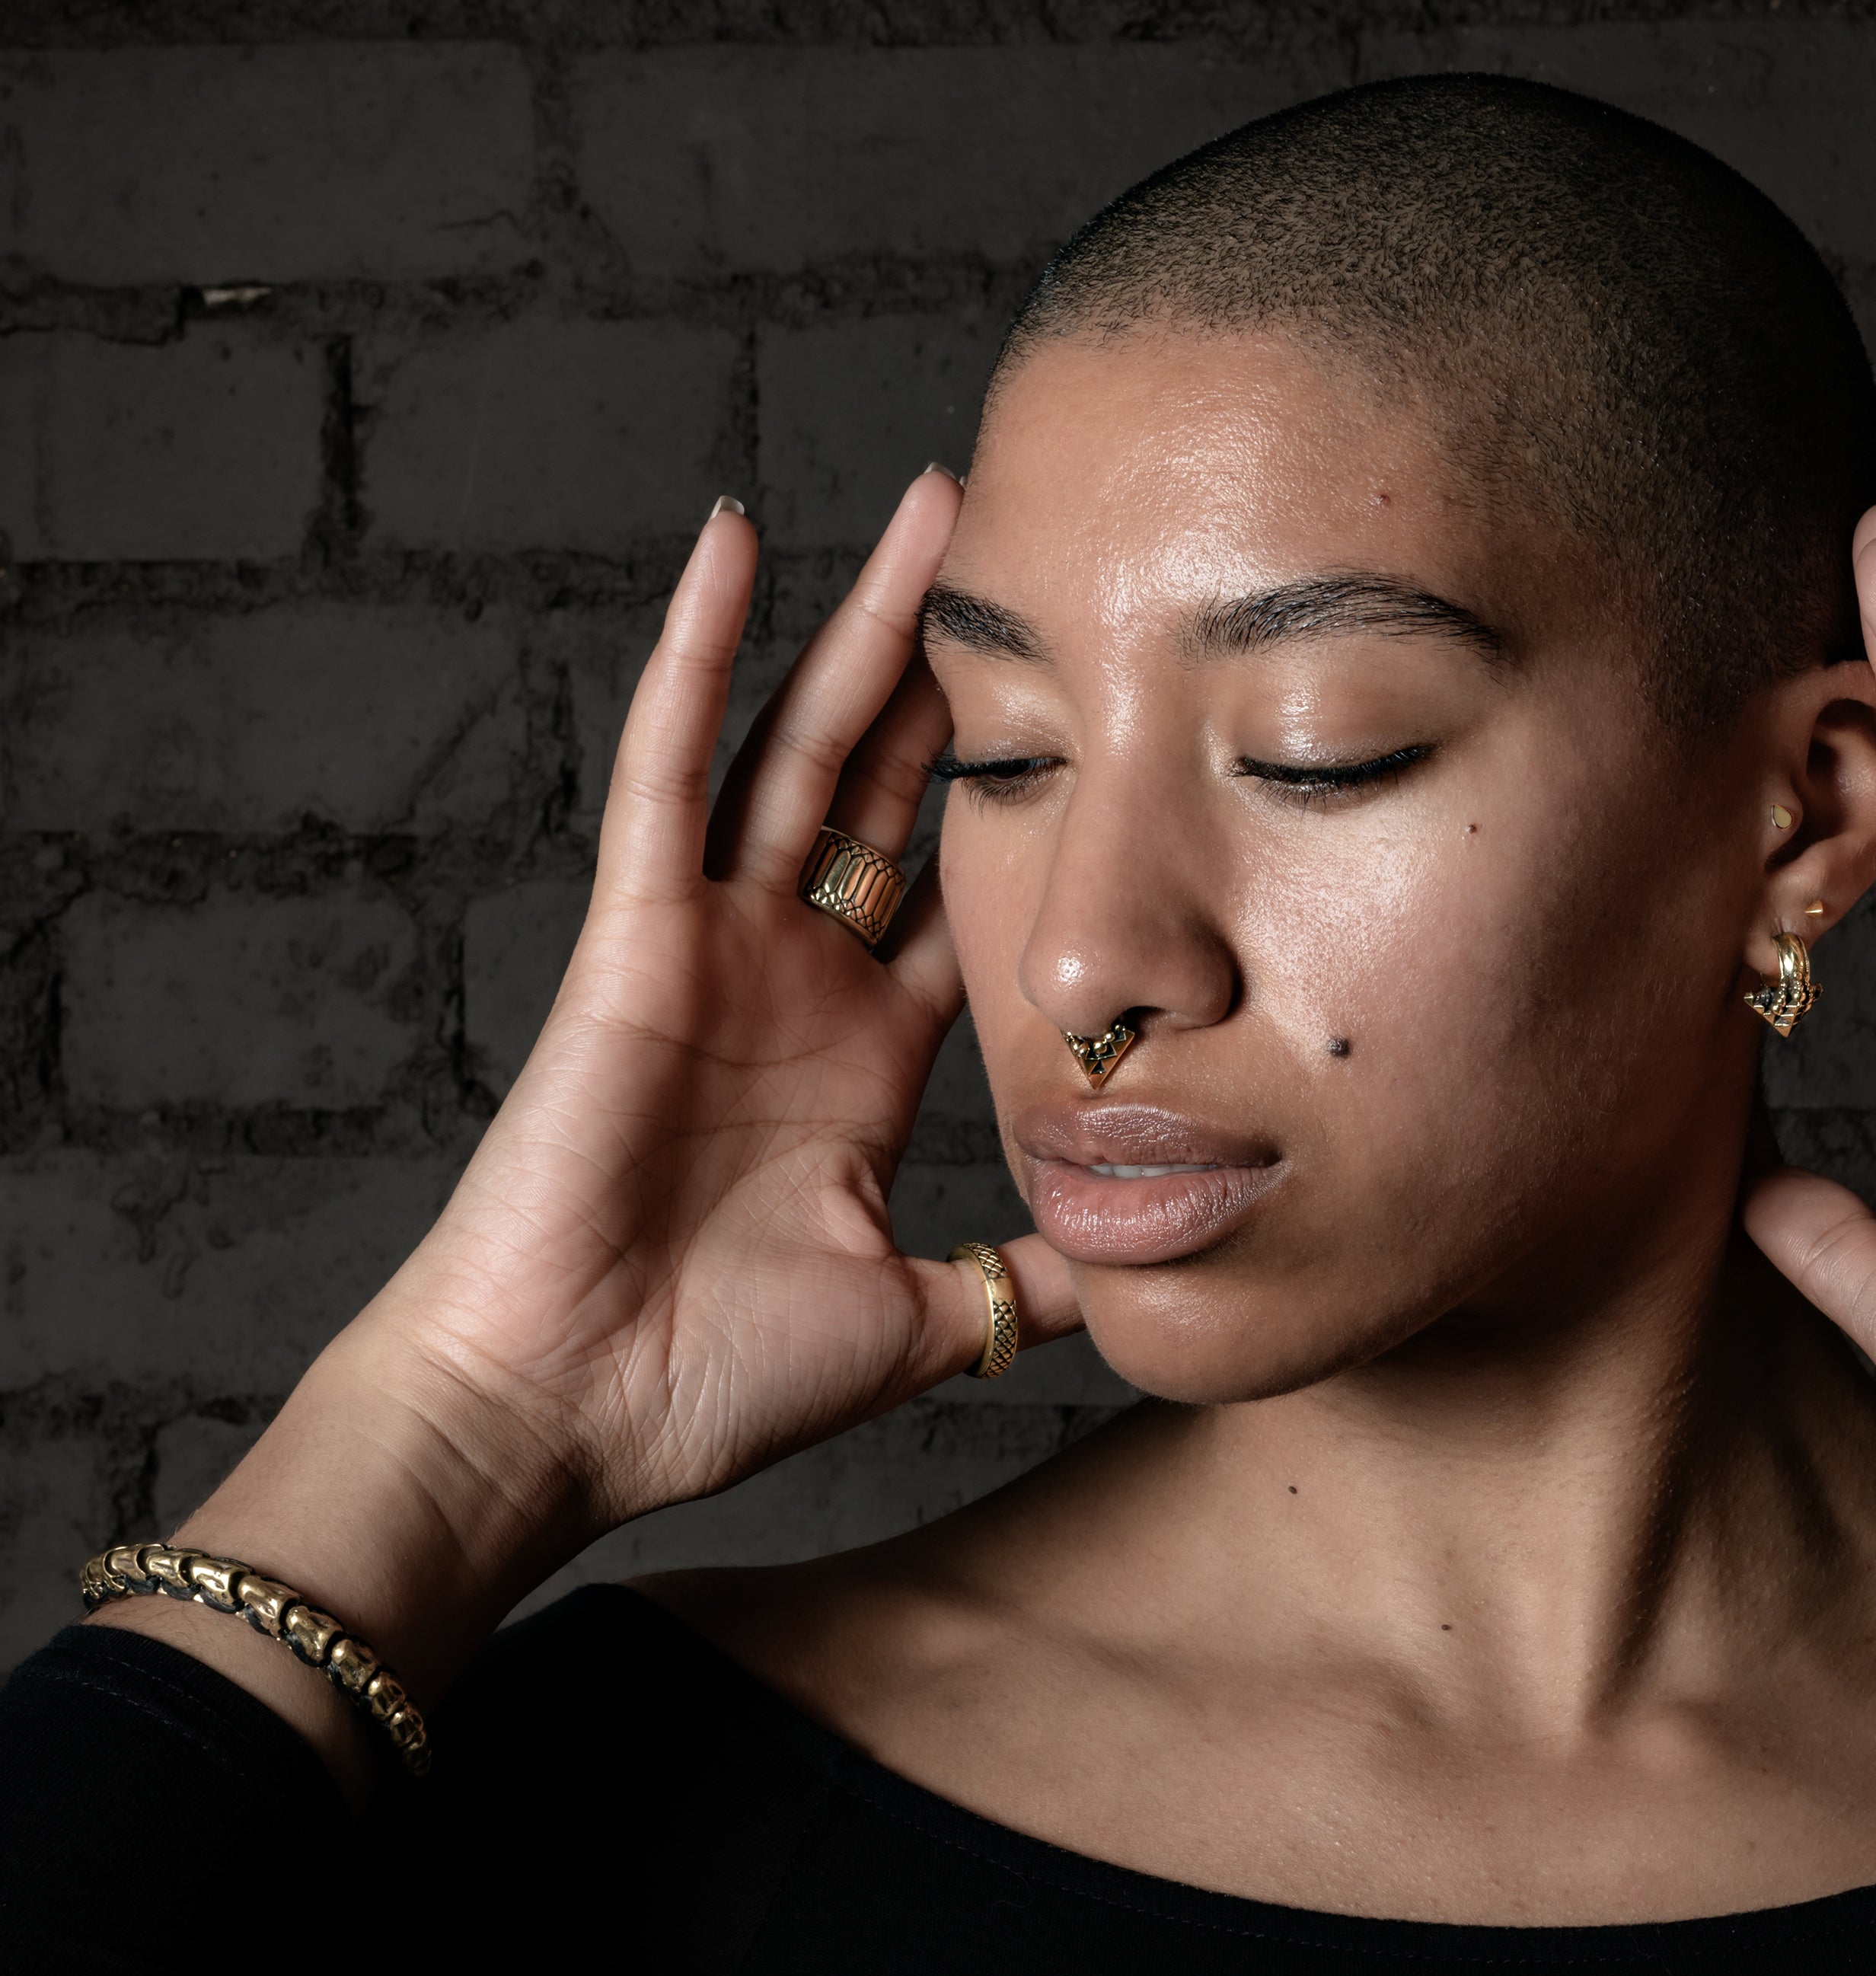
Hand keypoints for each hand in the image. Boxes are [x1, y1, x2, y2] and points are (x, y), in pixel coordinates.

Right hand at [373, 474, 1077, 1532]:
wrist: (574, 1415)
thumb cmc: (720, 1377)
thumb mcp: (925, 1313)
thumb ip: (1032, 1273)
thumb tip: (1149, 1268)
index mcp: (872, 1050)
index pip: (972, 892)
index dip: (1039, 803)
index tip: (1112, 715)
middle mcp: (801, 975)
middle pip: (898, 791)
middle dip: (965, 678)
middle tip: (1041, 557)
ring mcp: (716, 941)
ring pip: (802, 747)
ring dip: (863, 627)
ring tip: (936, 508)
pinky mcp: (636, 932)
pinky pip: (669, 766)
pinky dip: (695, 654)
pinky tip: (735, 544)